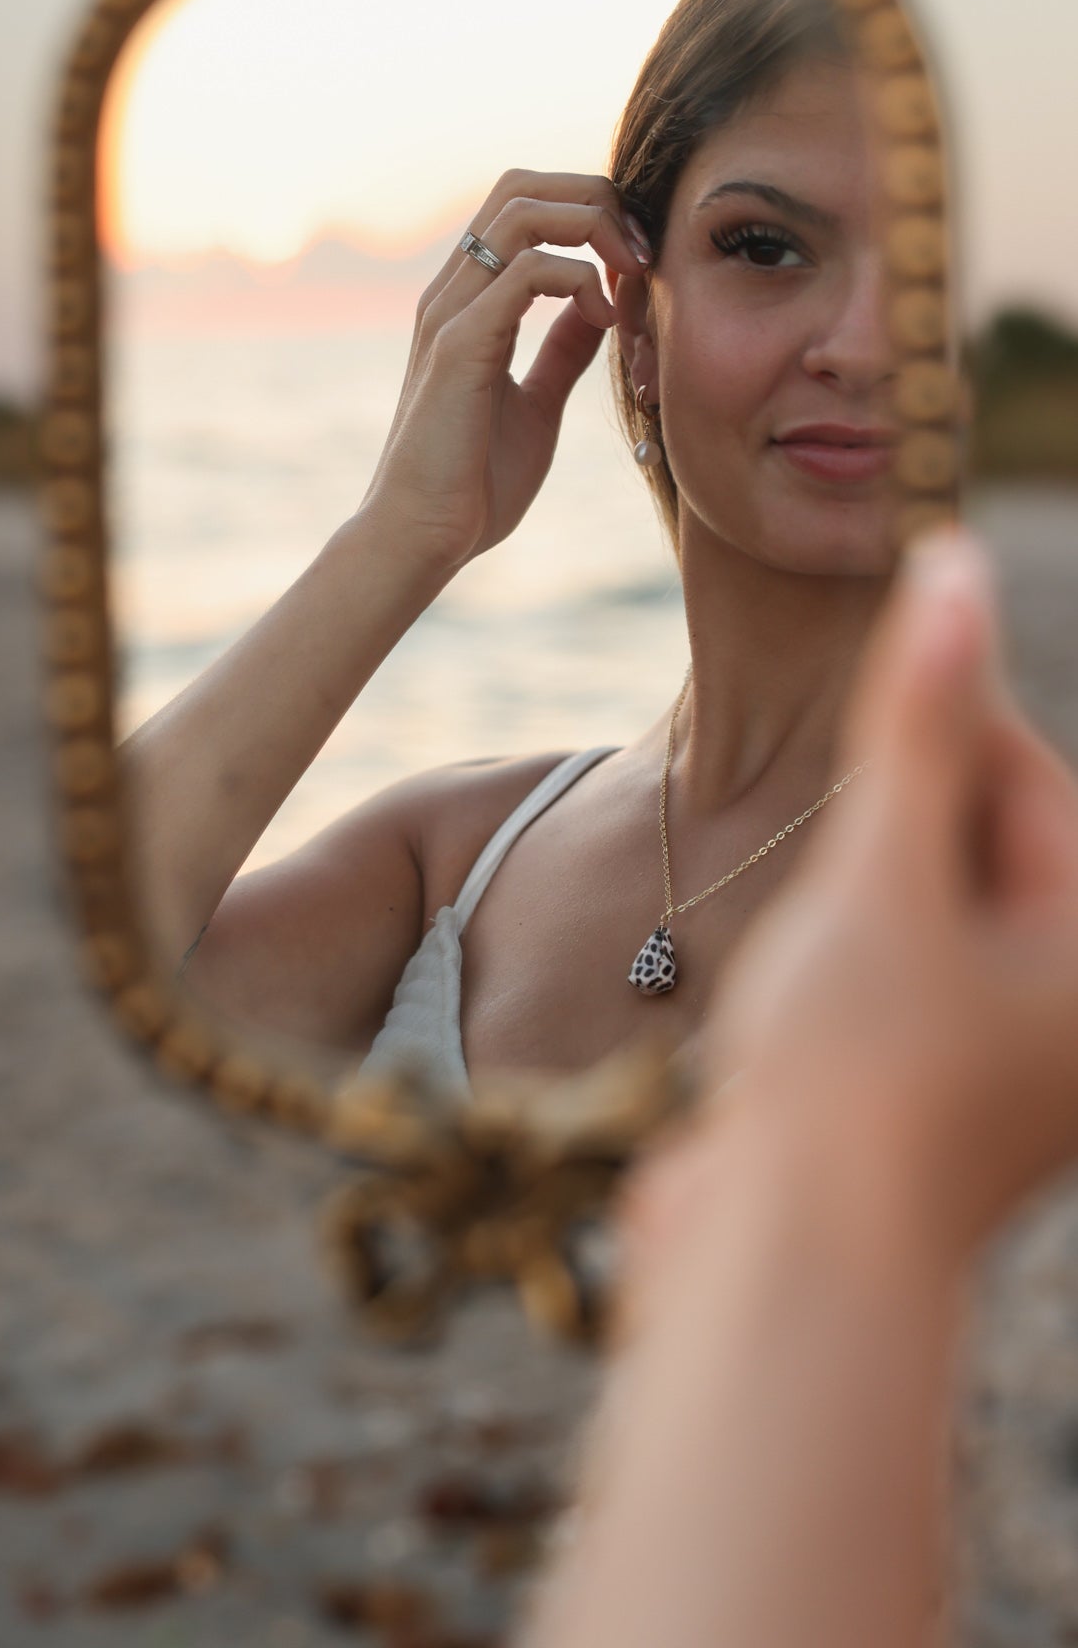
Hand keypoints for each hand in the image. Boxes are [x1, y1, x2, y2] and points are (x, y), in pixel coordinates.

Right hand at [356, 169, 649, 573]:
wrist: (424, 538)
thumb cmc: (473, 484)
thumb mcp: (536, 404)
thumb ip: (562, 352)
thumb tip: (597, 308)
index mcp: (468, 300)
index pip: (525, 205)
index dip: (589, 212)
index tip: (638, 260)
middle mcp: (452, 292)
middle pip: (522, 186)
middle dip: (595, 199)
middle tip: (641, 252)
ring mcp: (450, 313)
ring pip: (523, 212)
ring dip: (593, 229)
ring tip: (632, 275)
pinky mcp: (458, 345)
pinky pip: (526, 272)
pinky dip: (579, 280)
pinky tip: (605, 320)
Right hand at [690, 526, 1077, 1262]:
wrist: (786, 1269)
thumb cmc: (852, 1072)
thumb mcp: (883, 875)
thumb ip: (916, 725)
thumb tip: (954, 566)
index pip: (1032, 784)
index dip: (948, 715)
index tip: (879, 655)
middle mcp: (1073, 1012)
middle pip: (995, 844)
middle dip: (909, 813)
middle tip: (843, 836)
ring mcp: (1012, 1062)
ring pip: (944, 907)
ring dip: (877, 882)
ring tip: (826, 925)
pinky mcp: (944, 1095)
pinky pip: (915, 973)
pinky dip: (864, 949)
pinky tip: (816, 974)